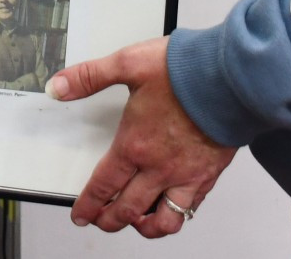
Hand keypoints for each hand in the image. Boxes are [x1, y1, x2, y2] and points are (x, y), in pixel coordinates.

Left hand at [49, 38, 236, 237]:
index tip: (81, 214)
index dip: (88, 205)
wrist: (231, 76)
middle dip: (109, 220)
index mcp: (135, 145)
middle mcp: (159, 167)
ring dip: (145, 227)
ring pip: (163, 221)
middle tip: (100, 221)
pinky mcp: (209, 174)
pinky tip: (173, 206)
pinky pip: (191, 208)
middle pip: (128, 210)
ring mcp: (186, 175)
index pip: (103, 185)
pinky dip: (177, 214)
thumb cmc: (186, 70)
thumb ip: (90, 77)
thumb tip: (59, 86)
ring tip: (136, 222)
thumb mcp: (128, 63)